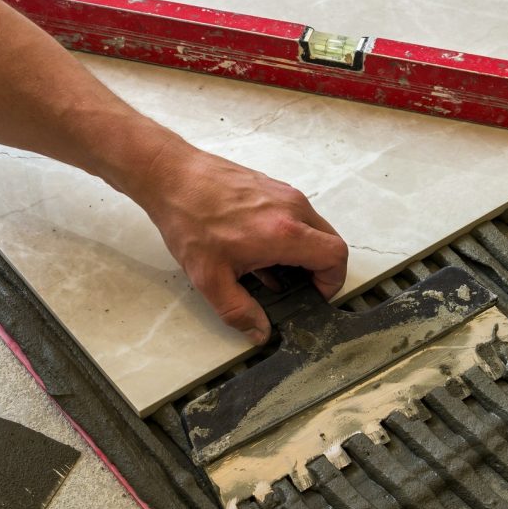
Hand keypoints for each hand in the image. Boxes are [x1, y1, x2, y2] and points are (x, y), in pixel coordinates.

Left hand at [139, 140, 347, 344]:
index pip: (336, 256)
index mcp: (284, 233)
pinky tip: (259, 247)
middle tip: (298, 286)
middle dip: (320, 269)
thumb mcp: (210, 278)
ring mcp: (284, 193)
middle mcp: (291, 208)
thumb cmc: (189, 220)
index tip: (313, 294)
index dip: (332, 282)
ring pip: (314, 227)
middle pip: (331, 241)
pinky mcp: (272, 185)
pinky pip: (296, 213)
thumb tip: (259, 332)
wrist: (171, 176)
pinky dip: (291, 233)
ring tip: (272, 268)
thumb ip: (239, 311)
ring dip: (304, 251)